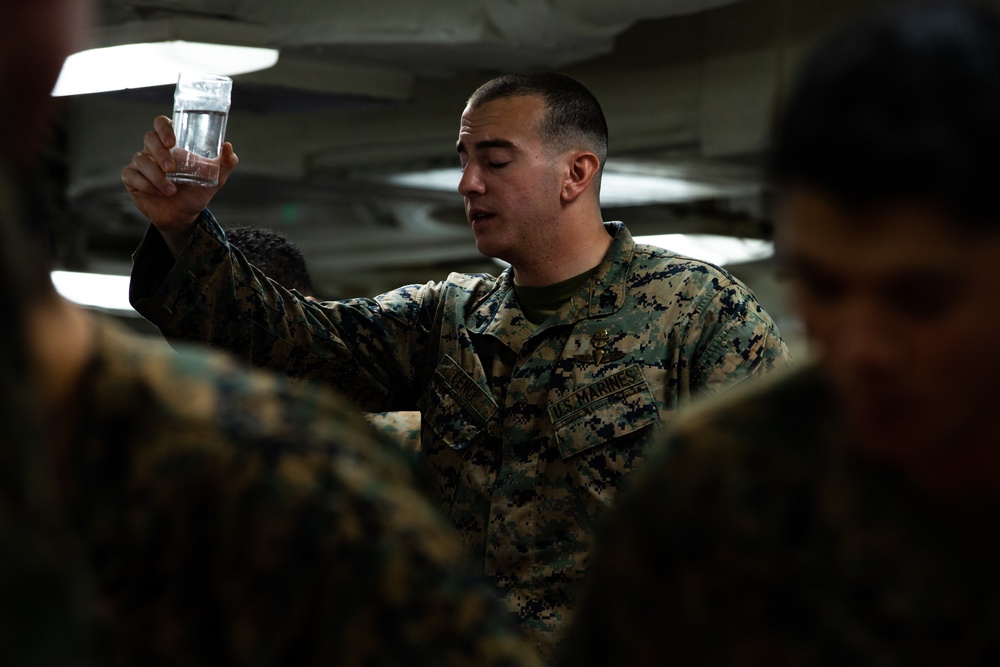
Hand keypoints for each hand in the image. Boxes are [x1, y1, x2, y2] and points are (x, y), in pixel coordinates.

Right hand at [121, 115, 238, 255]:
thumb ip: (225, 163)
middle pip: (149, 138)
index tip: (172, 141)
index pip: (162, 124)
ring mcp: (142, 163)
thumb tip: (228, 147)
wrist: (184, 216)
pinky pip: (132, 175)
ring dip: (156, 176)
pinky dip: (146, 185)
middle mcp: (154, 150)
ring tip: (171, 190)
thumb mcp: (215, 179)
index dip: (164, 127)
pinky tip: (159, 193)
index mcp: (173, 145)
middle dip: (160, 152)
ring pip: (140, 159)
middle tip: (172, 168)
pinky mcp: (132, 178)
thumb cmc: (196, 192)